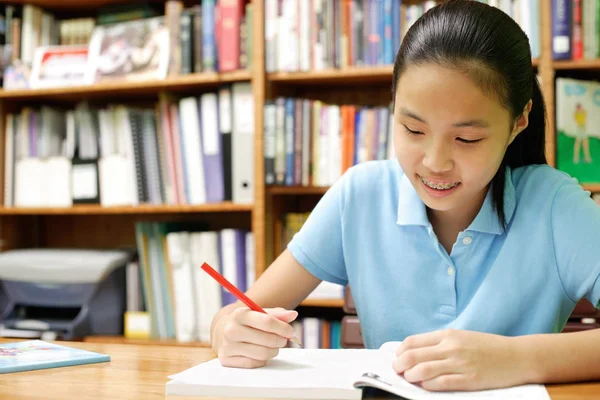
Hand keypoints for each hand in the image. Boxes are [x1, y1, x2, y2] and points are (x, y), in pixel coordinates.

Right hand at [214, 307, 297, 368]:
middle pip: (267, 340)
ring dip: (273, 351)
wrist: (222, 331)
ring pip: (263, 354)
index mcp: (240, 314)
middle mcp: (231, 330)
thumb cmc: (246, 321)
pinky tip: (260, 352)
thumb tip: (293, 315)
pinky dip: (262, 359)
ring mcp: (228, 346)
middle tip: (283, 340)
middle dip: (281, 340)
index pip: (267, 322)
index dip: (283, 328)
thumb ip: (277, 314)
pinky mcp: (226, 360)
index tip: (292, 332)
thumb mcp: (258, 313)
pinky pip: (254, 363)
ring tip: (273, 346)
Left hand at [392, 329, 522, 391]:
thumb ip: (440, 344)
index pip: (413, 342)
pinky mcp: (468, 380)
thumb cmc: (488, 347)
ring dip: (411, 376)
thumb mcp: (462, 337)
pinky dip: (428, 385)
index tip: (397, 358)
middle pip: (414, 356)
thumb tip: (415, 352)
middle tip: (397, 370)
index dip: (400, 351)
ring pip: (423, 370)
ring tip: (409, 379)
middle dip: (400, 365)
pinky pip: (441, 383)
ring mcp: (460, 364)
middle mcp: (451, 347)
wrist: (517, 356)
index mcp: (448, 335)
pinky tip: (425, 385)